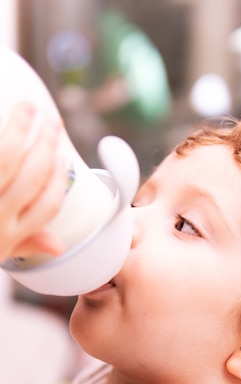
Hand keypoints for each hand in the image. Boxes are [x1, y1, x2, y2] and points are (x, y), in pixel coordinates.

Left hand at [0, 102, 66, 262]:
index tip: (62, 158)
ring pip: (6, 157)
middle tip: (53, 122)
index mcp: (8, 237)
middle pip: (32, 176)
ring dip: (20, 128)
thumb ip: (25, 245)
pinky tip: (0, 115)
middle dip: (46, 144)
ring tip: (28, 107)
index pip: (48, 206)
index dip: (59, 179)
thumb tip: (58, 245)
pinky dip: (0, 133)